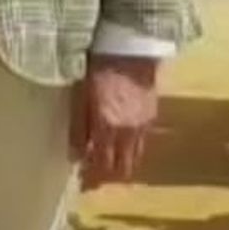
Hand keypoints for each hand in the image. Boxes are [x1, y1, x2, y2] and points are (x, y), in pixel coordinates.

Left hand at [70, 56, 160, 189]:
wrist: (132, 47)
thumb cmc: (100, 66)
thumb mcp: (82, 95)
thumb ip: (79, 127)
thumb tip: (76, 154)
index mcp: (109, 128)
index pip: (103, 166)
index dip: (94, 178)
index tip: (84, 183)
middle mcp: (129, 132)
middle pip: (123, 168)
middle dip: (109, 176)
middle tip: (94, 176)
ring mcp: (144, 125)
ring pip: (135, 157)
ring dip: (122, 164)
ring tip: (107, 162)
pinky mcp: (152, 115)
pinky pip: (142, 142)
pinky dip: (131, 149)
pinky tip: (120, 143)